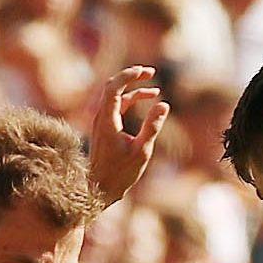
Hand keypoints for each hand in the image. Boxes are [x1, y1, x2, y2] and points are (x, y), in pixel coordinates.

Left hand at [86, 65, 167, 208]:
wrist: (99, 190)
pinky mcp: (105, 128)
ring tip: (154, 90)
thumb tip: (164, 104)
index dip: (129, 75)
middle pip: (112, 86)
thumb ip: (152, 127)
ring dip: (134, 89)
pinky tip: (147, 101)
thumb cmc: (120, 174)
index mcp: (107, 121)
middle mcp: (101, 118)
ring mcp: (101, 123)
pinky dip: (130, 100)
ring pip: (115, 96)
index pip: (113, 87)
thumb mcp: (141, 151)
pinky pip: (117, 106)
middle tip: (150, 72)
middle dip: (131, 76)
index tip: (145, 71)